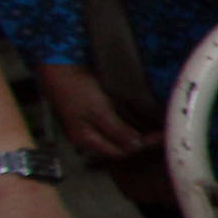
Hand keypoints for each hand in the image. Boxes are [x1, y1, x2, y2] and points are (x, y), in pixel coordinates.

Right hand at [35, 63, 151, 164]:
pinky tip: (138, 116)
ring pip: (116, 134)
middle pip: (117, 145)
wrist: (57, 65)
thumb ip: (117, 130)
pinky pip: (113, 121)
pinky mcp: (90, 110)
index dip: (140, 146)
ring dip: (134, 131)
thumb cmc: (75, 88)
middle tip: (161, 132)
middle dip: (138, 140)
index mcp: (85, 139)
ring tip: (154, 126)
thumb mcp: (98, 111)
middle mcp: (86, 134)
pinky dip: (127, 121)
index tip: (161, 136)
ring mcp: (87, 122)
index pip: (118, 151)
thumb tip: (135, 146)